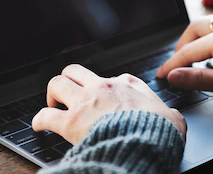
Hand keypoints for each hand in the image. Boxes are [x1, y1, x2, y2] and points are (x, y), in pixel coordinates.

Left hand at [32, 64, 186, 143]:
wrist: (146, 142)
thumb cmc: (160, 131)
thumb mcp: (173, 117)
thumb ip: (170, 114)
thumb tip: (174, 118)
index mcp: (128, 84)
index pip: (111, 78)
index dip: (105, 89)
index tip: (103, 99)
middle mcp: (103, 87)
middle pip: (76, 70)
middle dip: (69, 80)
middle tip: (69, 94)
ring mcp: (85, 102)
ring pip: (57, 83)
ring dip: (52, 94)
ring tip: (52, 104)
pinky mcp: (71, 121)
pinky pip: (45, 115)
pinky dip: (39, 120)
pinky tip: (38, 125)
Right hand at [156, 12, 212, 101]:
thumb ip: (202, 78)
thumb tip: (175, 76)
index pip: (189, 51)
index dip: (172, 64)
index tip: (161, 75)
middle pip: (195, 28)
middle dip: (182, 46)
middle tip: (177, 65)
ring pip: (209, 23)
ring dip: (197, 39)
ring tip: (194, 59)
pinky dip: (212, 35)